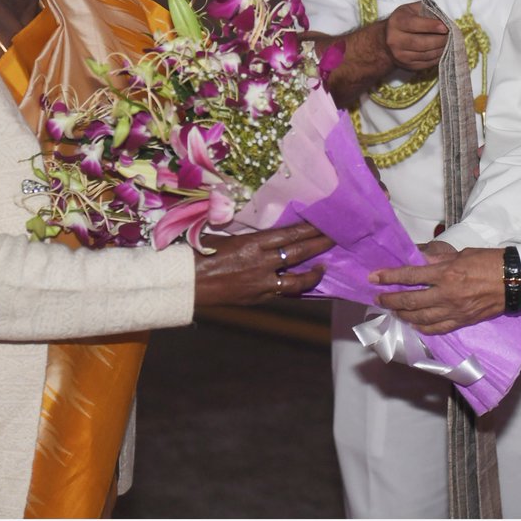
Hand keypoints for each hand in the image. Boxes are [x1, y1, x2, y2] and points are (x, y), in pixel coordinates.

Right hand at [193, 222, 332, 306]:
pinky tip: (299, 284)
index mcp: (252, 243)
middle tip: (335, 238)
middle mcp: (261, 263)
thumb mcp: (221, 236)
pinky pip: (281, 292)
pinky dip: (292, 288)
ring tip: (322, 267)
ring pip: (295, 280)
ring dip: (312, 273)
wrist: (185, 284)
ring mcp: (260, 283)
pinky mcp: (256, 298)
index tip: (323, 222)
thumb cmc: (198, 254)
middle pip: (298, 253)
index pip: (289, 234)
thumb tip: (258, 228)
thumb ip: (244, 234)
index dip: (308, 229)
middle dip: (318, 245)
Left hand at [369, 246, 504, 333]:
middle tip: (378, 298)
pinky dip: (422, 327)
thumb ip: (439, 260)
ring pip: (421, 317)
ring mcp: (454, 310)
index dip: (389, 277)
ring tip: (393, 310)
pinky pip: (437, 328)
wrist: (514, 280)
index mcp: (446, 273)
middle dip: (390, 299)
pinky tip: (414, 324)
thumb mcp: (461, 254)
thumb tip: (420, 262)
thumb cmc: (489, 261)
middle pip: (411, 300)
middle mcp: (447, 294)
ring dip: (403, 314)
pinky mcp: (462, 321)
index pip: (410, 276)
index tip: (374, 277)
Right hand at [383, 1, 448, 72]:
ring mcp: (400, 55)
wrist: (386, 40)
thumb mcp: (410, 9)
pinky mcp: (407, 65)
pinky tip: (442, 51)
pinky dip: (437, 57)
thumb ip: (426, 9)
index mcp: (396, 22)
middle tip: (451, 36)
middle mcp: (395, 40)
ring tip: (449, 43)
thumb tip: (443, 18)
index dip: (431, 26)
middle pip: (421, 43)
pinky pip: (426, 63)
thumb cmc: (402, 21)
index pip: (414, 24)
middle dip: (440, 40)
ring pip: (426, 54)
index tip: (445, 27)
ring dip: (441, 49)